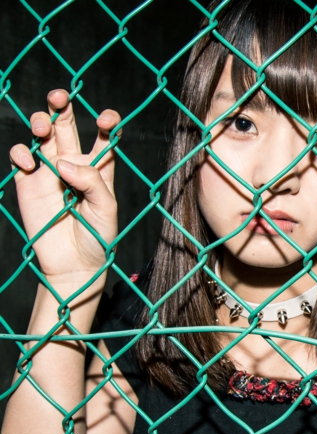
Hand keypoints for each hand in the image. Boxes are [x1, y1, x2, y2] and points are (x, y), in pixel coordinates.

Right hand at [9, 89, 119, 283]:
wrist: (74, 265)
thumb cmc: (97, 238)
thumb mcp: (106, 209)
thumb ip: (92, 182)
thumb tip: (63, 163)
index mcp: (98, 169)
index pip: (103, 137)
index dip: (106, 122)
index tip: (106, 119)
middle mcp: (73, 165)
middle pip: (66, 126)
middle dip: (62, 105)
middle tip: (59, 96)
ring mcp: (49, 172)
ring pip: (41, 135)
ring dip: (40, 122)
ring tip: (41, 128)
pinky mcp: (28, 184)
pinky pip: (21, 158)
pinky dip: (21, 152)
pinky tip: (29, 161)